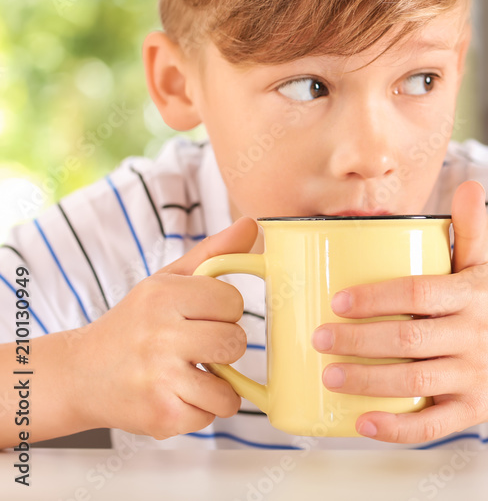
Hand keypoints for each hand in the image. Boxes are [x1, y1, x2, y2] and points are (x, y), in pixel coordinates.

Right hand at [72, 218, 257, 438]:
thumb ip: (214, 254)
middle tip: (198, 346)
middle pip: (235, 342)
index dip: (224, 311)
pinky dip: (200, 409)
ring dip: (218, 385)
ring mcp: (159, 379)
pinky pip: (211, 415)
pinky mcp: (161, 416)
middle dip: (224, 346)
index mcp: (163, 296)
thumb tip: (253, 224)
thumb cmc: (135, 324)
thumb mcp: (167, 280)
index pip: (233, 301)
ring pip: (229, 388)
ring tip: (191, 373)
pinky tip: (177, 394)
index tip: (201, 316)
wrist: (81, 375)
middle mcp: (159, 336)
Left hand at [311, 181, 487, 443]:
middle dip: (358, 341)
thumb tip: (470, 183)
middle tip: (318, 338)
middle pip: (409, 340)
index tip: (338, 300)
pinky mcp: (472, 412)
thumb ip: (471, 227)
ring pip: (414, 383)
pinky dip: (395, 428)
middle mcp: (477, 337)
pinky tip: (361, 422)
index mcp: (473, 296)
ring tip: (328, 375)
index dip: (376, 296)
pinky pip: (431, 426)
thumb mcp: (486, 266)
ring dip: (366, 382)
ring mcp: (475, 378)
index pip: (419, 292)